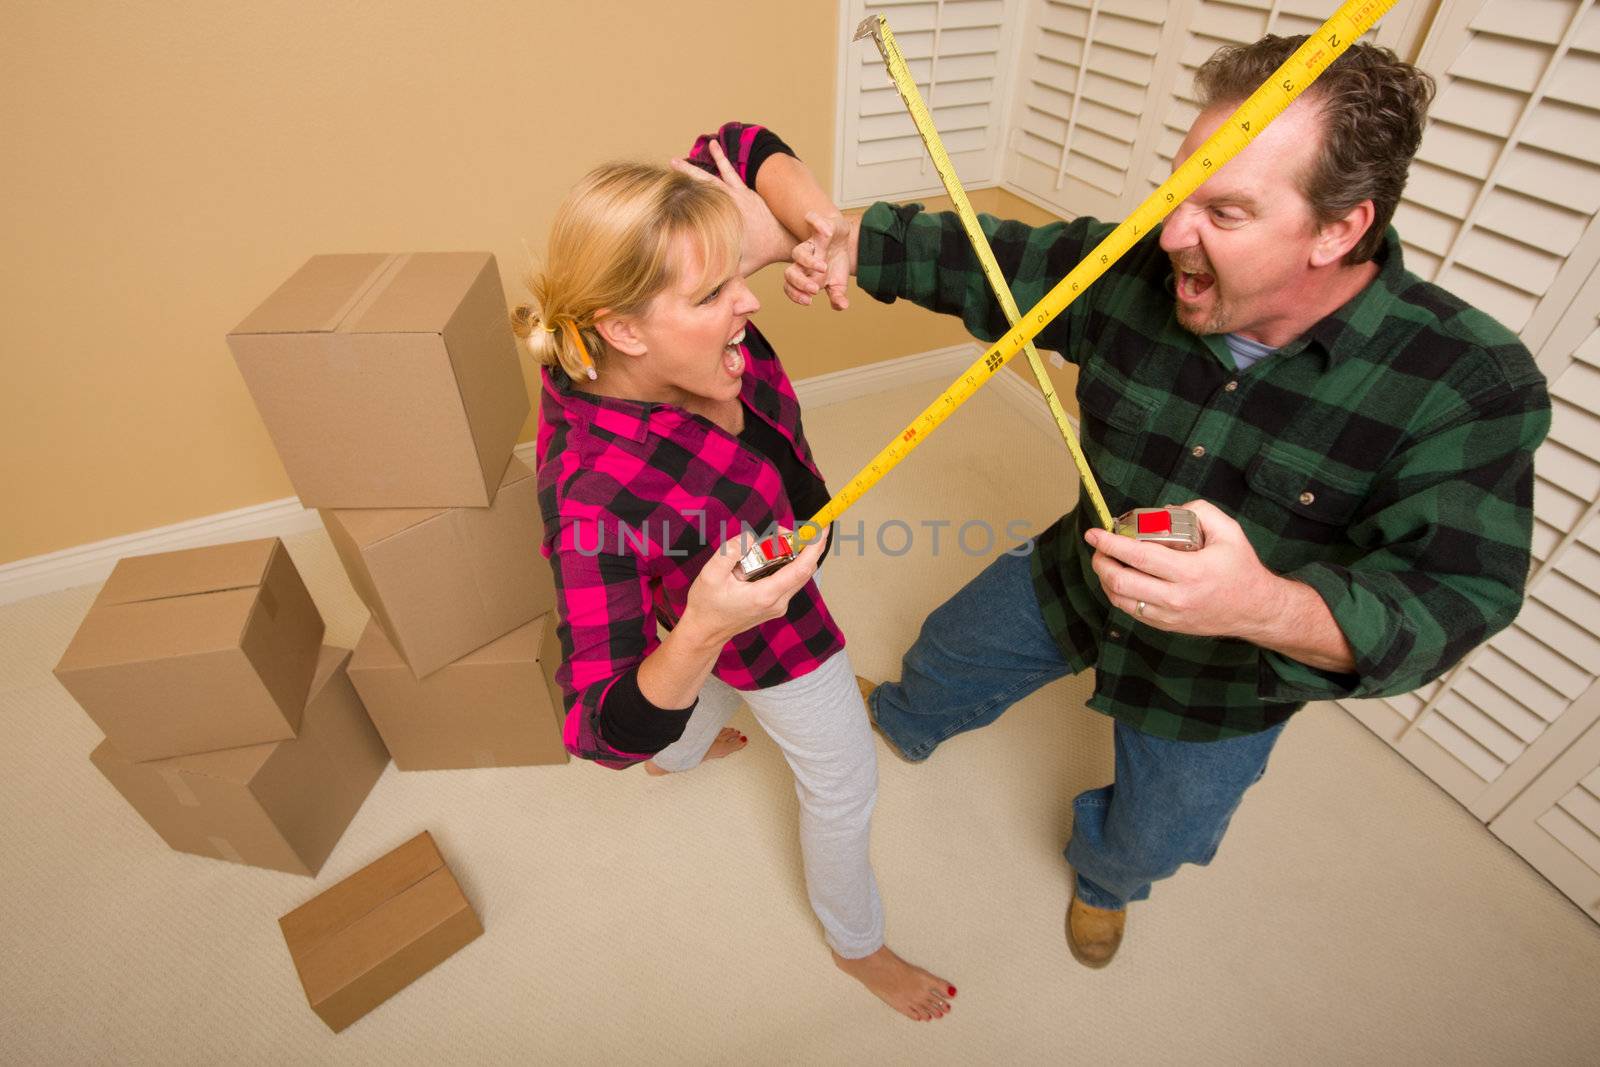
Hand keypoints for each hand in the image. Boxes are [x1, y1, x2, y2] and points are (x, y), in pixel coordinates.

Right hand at [670, 140, 787, 275]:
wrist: (787, 237)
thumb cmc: (764, 254)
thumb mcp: (740, 268)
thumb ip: (723, 279)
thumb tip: (704, 296)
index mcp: (724, 220)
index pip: (696, 210)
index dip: (678, 204)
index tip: (660, 197)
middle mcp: (729, 204)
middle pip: (701, 188)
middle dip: (682, 178)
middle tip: (666, 167)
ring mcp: (737, 194)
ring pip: (712, 177)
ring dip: (694, 169)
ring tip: (678, 159)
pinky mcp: (745, 190)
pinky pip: (730, 172)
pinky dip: (721, 159)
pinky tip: (714, 145)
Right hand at [681, 530, 825, 646]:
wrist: (705, 632)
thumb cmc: (707, 605)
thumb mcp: (710, 575)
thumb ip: (730, 552)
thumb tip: (750, 537)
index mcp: (765, 595)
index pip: (800, 569)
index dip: (814, 547)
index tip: (822, 528)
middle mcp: (777, 602)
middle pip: (804, 570)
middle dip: (803, 545)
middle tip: (786, 528)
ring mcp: (778, 606)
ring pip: (798, 574)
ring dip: (793, 553)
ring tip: (776, 538)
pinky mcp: (776, 605)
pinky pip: (789, 580)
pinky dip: (786, 563)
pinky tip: (771, 554)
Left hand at [785, 211, 851, 309]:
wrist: (841, 241)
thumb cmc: (835, 264)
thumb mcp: (838, 284)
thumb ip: (837, 297)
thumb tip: (842, 306)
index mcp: (806, 276)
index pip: (790, 286)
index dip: (795, 294)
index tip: (808, 301)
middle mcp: (804, 262)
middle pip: (790, 272)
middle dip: (800, 282)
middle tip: (815, 289)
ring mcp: (811, 245)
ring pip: (798, 252)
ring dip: (808, 261)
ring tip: (823, 267)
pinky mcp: (821, 227)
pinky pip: (813, 221)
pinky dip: (817, 224)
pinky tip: (827, 232)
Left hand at [1083, 500, 1284, 640]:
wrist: (1256, 609)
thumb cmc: (1241, 568)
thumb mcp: (1229, 531)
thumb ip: (1199, 511)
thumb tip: (1164, 510)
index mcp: (1191, 572)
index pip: (1139, 558)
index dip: (1111, 544)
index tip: (1094, 533)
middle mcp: (1177, 598)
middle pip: (1121, 583)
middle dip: (1101, 562)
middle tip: (1098, 547)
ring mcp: (1170, 616)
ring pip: (1121, 601)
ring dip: (1105, 579)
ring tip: (1105, 561)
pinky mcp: (1167, 626)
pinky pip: (1132, 611)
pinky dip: (1119, 594)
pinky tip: (1119, 579)